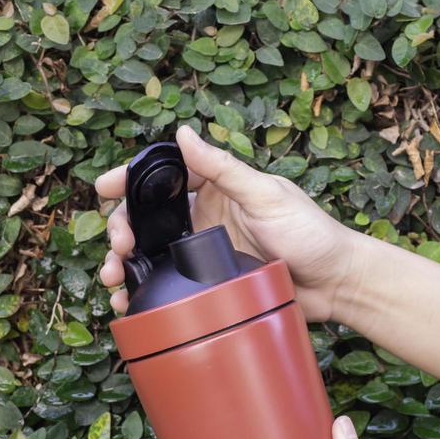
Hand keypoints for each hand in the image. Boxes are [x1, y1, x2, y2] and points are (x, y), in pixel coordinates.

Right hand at [96, 126, 356, 320]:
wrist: (336, 284)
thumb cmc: (311, 233)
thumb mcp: (266, 196)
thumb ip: (224, 169)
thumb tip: (184, 134)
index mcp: (216, 191)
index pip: (163, 179)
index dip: (129, 181)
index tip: (103, 188)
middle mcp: (204, 220)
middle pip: (147, 220)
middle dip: (121, 230)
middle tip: (117, 247)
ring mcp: (204, 255)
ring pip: (150, 256)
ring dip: (124, 265)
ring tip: (113, 280)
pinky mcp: (209, 287)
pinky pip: (169, 288)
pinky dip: (144, 295)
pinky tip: (129, 304)